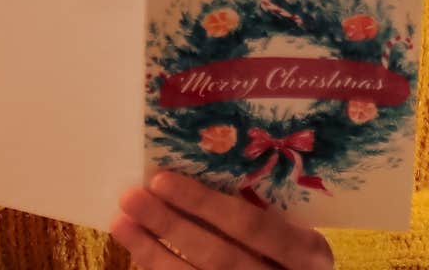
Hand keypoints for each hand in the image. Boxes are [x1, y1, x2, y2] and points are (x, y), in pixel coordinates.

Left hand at [111, 171, 334, 268]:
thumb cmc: (294, 252)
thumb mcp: (296, 233)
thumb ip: (263, 209)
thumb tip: (194, 171)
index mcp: (306, 252)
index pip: (250, 226)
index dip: (203, 203)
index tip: (160, 179)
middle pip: (218, 256)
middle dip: (170, 226)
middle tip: (132, 197)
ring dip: (153, 253)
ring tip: (122, 223)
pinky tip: (140, 252)